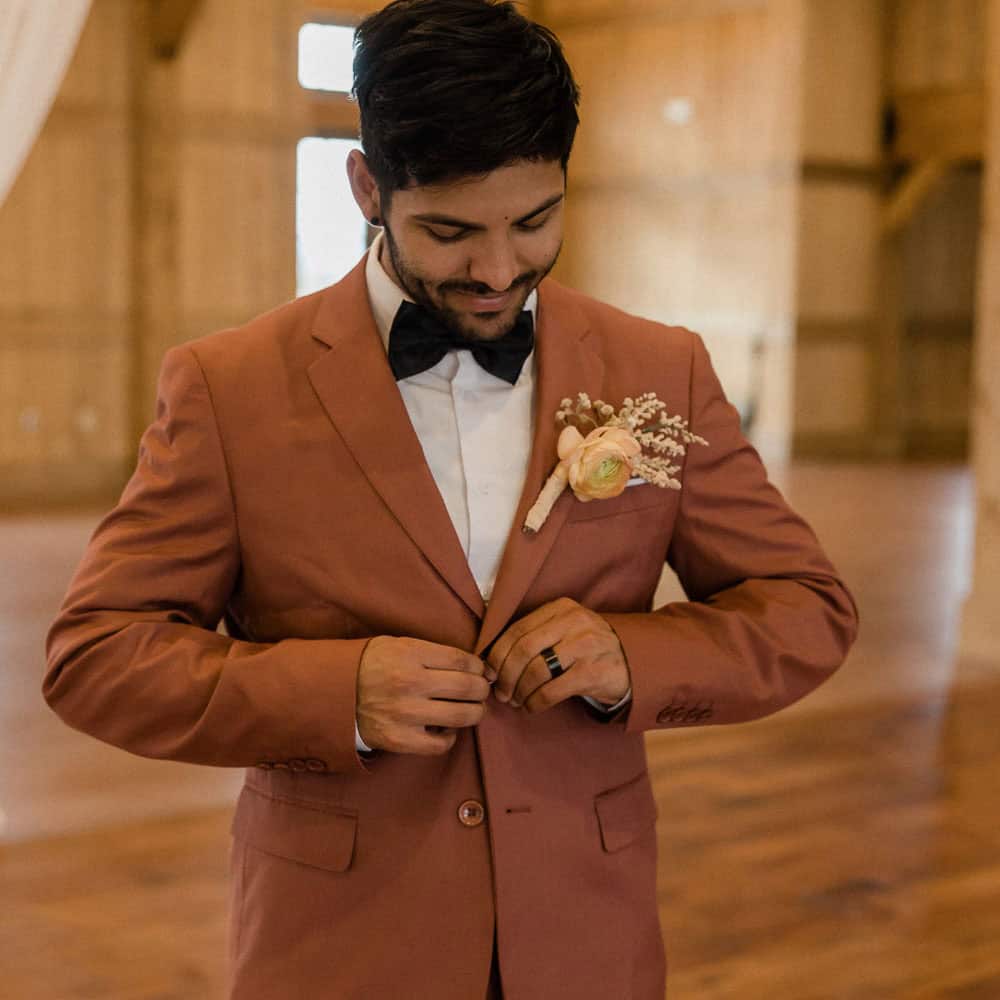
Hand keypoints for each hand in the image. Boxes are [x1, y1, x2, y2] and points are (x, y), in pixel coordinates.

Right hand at [357, 637, 489, 754]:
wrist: (332, 692)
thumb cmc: (369, 665)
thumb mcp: (397, 644)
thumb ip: (431, 652)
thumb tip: (471, 664)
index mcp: (410, 654)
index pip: (462, 660)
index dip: (479, 666)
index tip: (481, 670)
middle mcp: (411, 683)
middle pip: (468, 687)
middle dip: (482, 688)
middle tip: (481, 689)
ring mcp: (406, 714)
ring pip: (462, 716)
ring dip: (475, 712)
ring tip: (472, 708)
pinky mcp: (400, 740)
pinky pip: (441, 744)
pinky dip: (451, 737)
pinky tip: (446, 728)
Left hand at [486, 597, 630, 712]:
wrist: (634, 661)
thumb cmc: (588, 648)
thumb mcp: (566, 629)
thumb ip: (536, 635)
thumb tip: (492, 661)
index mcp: (561, 608)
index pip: (518, 629)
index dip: (497, 654)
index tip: (489, 673)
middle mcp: (575, 622)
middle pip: (524, 649)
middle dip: (506, 675)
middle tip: (501, 693)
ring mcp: (587, 646)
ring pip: (537, 670)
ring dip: (520, 691)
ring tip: (516, 701)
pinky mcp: (595, 672)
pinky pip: (553, 690)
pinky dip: (536, 702)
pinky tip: (532, 707)